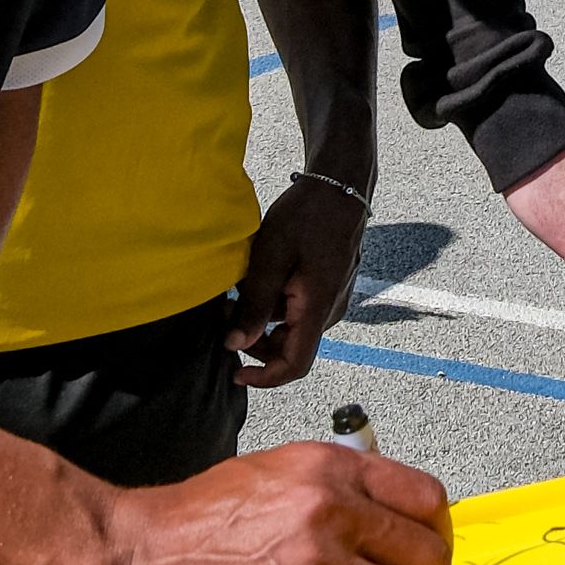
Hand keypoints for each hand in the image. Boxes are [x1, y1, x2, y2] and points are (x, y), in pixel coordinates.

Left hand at [228, 172, 369, 387]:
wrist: (339, 186)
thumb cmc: (306, 217)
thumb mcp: (271, 258)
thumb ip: (255, 305)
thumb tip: (237, 345)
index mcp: (317, 308)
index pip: (295, 365)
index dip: (264, 378)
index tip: (235, 373)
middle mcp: (330, 310)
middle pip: (290, 348)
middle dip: (255, 341)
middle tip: (225, 314)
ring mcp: (332, 298)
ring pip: (292, 328)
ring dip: (263, 320)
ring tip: (236, 292)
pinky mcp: (329, 286)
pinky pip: (299, 309)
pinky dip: (276, 305)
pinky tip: (258, 280)